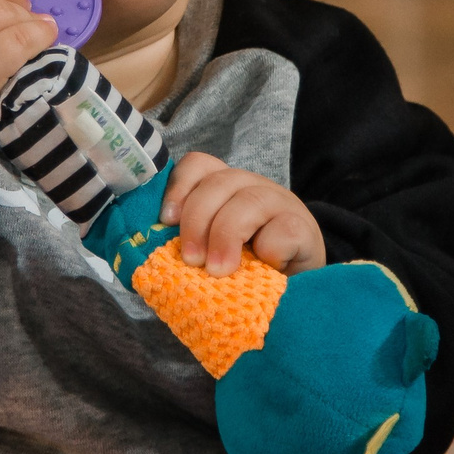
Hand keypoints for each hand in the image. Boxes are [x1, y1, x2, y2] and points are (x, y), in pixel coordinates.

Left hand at [161, 153, 325, 275]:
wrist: (300, 289)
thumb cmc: (248, 270)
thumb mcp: (213, 252)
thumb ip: (190, 244)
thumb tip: (150, 250)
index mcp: (225, 189)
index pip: (199, 165)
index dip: (178, 187)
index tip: (165, 221)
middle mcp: (252, 187)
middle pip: (218, 183)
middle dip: (197, 220)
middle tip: (191, 259)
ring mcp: (281, 204)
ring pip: (248, 201)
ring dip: (226, 237)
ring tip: (218, 270)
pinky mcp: (304, 228)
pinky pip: (281, 230)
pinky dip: (267, 250)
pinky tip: (264, 268)